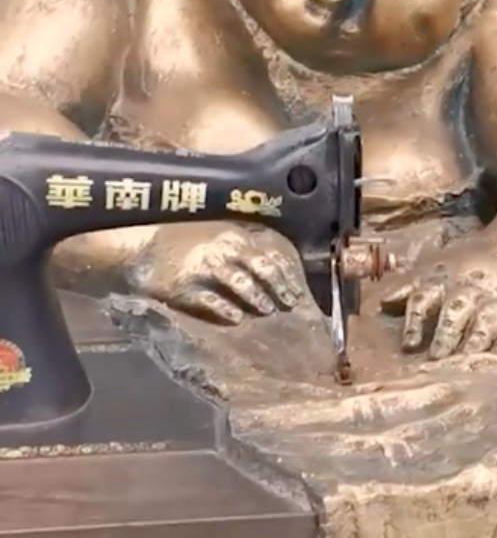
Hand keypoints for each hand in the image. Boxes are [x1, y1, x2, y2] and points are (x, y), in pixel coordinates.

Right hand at [126, 223, 304, 323]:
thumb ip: (243, 245)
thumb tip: (275, 262)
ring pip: (243, 285)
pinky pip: (213, 302)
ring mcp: (205, 267)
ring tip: (270, 313)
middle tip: (293, 306)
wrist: (140, 246)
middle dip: (281, 290)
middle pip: (264, 271)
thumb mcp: (218, 232)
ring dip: (260, 301)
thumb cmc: (183, 239)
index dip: (289, 275)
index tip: (300, 290)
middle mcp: (225, 249)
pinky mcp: (186, 287)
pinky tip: (239, 321)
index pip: (272, 255)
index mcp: (235, 235)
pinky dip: (229, 312)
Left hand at [380, 238, 496, 359]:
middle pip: (456, 312)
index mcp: (444, 281)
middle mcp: (471, 291)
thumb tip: (377, 306)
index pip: (424, 299)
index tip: (409, 345)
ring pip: (487, 322)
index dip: (415, 322)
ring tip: (469, 364)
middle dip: (446, 335)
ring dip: (477, 342)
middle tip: (437, 360)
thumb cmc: (469, 266)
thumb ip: (408, 288)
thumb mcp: (436, 269)